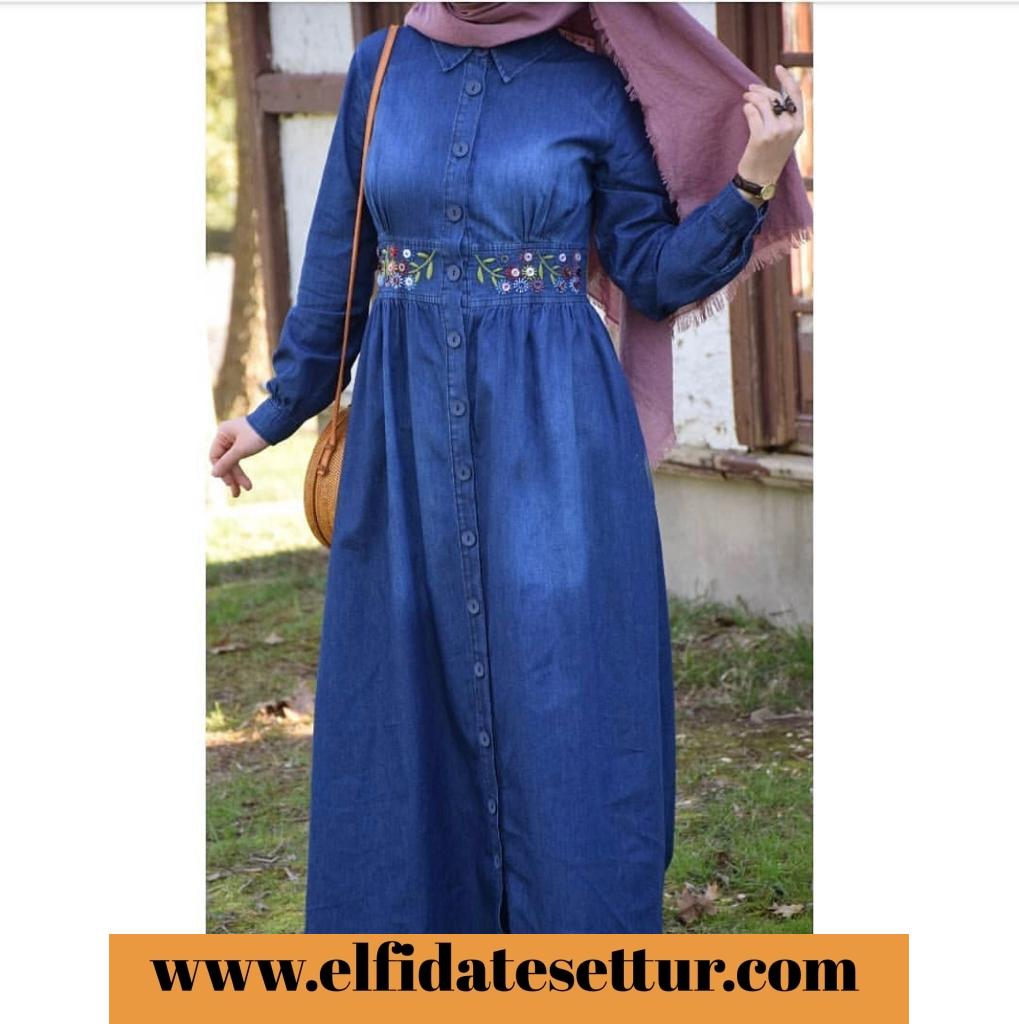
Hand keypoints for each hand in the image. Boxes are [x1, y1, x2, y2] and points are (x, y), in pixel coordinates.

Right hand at [209, 417, 268, 496]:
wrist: (278, 422)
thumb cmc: (258, 433)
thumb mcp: (241, 449)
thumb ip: (227, 462)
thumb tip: (213, 475)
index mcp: (222, 433)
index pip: (215, 456)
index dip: (221, 470)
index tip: (228, 483)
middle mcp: (227, 436)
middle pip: (225, 461)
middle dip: (232, 477)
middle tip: (237, 493)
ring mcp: (236, 441)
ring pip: (233, 462)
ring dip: (239, 476)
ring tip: (247, 490)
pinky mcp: (245, 444)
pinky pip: (240, 459)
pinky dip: (242, 470)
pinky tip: (246, 482)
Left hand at [737, 64, 804, 187]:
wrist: (761, 179)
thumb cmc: (770, 156)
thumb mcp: (785, 136)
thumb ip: (784, 116)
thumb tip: (771, 94)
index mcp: (799, 124)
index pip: (795, 94)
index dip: (786, 79)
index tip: (778, 67)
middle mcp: (790, 126)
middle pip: (775, 97)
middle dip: (760, 91)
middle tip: (749, 90)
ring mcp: (776, 132)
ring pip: (763, 103)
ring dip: (751, 98)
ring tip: (746, 100)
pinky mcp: (761, 137)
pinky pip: (752, 113)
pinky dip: (747, 109)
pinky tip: (745, 110)